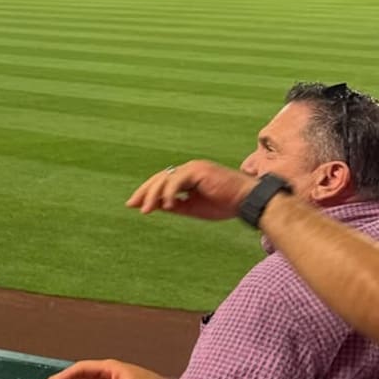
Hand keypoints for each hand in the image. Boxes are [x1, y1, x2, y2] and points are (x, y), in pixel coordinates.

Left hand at [127, 160, 252, 220]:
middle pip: (160, 178)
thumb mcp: (194, 207)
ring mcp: (194, 168)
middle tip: (131, 204)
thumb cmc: (224, 204)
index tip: (134, 205)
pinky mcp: (200, 170)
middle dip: (144, 191)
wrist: (247, 201)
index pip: (162, 182)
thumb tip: (156, 207)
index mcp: (188, 177)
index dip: (147, 193)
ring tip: (146, 210)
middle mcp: (189, 169)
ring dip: (153, 195)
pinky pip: (178, 180)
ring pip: (166, 178)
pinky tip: (165, 205)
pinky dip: (169, 193)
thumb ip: (176, 205)